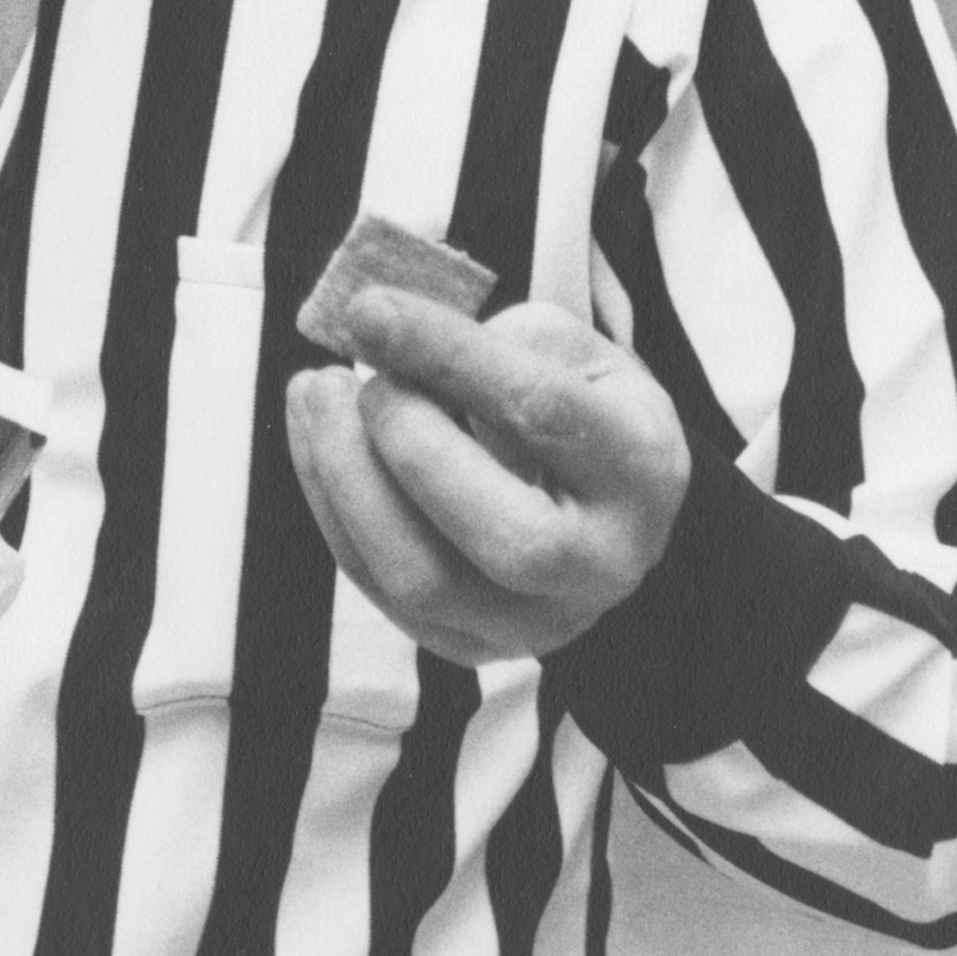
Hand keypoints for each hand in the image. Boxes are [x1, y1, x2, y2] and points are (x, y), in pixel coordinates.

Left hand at [285, 273, 689, 668]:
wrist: (599, 505)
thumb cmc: (576, 405)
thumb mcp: (561, 349)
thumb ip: (486, 343)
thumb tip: (382, 338)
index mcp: (640, 468)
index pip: (541, 413)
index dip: (446, 356)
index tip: (367, 310)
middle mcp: (602, 563)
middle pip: (502, 536)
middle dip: (407, 442)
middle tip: (366, 378)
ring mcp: (536, 622)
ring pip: (423, 580)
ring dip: (346, 476)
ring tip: (320, 392)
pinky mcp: (467, 645)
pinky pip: (378, 588)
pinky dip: (330, 501)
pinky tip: (316, 433)